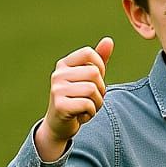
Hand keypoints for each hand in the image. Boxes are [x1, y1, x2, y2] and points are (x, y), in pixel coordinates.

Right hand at [36, 38, 114, 159]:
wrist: (60, 125)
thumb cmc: (78, 98)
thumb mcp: (89, 78)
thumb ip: (99, 60)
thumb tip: (109, 40)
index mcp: (64, 64)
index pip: (89, 53)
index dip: (100, 67)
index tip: (95, 80)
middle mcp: (58, 74)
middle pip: (95, 73)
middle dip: (101, 89)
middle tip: (91, 98)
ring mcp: (57, 89)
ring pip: (93, 90)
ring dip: (97, 103)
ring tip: (86, 107)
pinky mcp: (60, 105)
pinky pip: (88, 104)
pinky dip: (91, 112)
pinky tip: (81, 115)